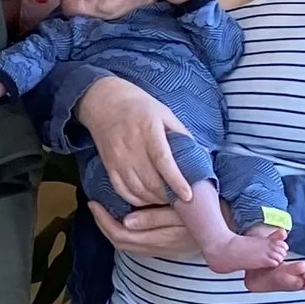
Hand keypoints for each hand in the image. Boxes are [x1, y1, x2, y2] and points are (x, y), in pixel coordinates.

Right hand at [73, 77, 193, 208]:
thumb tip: (200, 155)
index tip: (188, 195)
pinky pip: (122, 190)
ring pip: (137, 189)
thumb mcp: (164, 113)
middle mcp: (131, 146)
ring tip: (167, 200)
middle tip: (181, 200)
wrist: (104, 102)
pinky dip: (137, 200)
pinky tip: (148, 199)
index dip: (176, 180)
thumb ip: (181, 134)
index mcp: (148, 129)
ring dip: (154, 200)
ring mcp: (117, 158)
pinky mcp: (108, 165)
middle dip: (168, 195)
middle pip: (150, 180)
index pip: (163, 160)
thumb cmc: (140, 107)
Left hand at [87, 200, 203, 261]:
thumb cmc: (210, 212)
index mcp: (161, 239)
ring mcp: (164, 250)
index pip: (121, 234)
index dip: (103, 220)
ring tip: (105, 210)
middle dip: (103, 224)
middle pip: (120, 242)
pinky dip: (126, 231)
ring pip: (129, 244)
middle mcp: (159, 248)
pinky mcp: (168, 247)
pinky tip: (125, 217)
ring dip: (113, 229)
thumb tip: (126, 221)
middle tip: (94, 205)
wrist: (233, 225)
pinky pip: (139, 242)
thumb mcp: (183, 211)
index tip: (94, 203)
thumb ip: (155, 217)